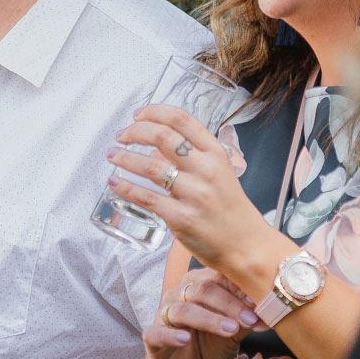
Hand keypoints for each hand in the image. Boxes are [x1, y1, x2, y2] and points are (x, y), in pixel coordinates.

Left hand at [108, 104, 273, 274]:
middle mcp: (206, 170)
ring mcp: (194, 194)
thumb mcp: (221, 172)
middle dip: (135, 131)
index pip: (182, 120)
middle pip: (163, 137)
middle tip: (121, 135)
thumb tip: (156, 142)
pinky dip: (126, 188)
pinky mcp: (182, 218)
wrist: (246, 246)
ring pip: (151, 166)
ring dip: (125, 158)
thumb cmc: (230, 209)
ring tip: (112, 155)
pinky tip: (114, 183)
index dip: (154, 112)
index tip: (138, 115)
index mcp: (216, 153)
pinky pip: (147, 198)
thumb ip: (194, 156)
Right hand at [146, 266, 258, 358]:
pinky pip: (157, 333)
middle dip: (229, 304)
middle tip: (251, 319)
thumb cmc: (212, 344)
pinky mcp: (152, 337)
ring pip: (182, 309)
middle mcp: (179, 294)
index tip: (261, 302)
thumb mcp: (234, 331)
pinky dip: (171, 335)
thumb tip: (272, 312)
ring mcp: (163, 315)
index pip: (218, 277)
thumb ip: (248, 319)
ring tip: (230, 330)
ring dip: (208, 319)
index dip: (240, 289)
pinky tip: (185, 339)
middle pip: (202, 290)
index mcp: (198, 285)